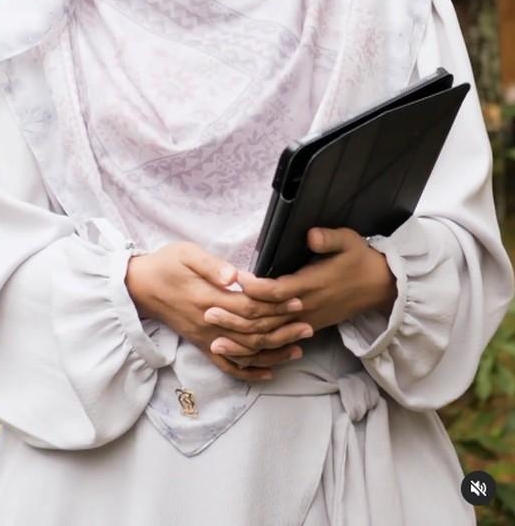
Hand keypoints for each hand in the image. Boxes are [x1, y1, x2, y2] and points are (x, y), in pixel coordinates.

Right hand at [125, 241, 312, 381]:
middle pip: (252, 333)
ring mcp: (207, 338)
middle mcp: (210, 324)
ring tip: (298, 349)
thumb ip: (211, 265)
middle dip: (282, 330)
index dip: (274, 306)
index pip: (249, 307)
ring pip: (245, 352)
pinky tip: (268, 373)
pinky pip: (227, 365)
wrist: (141, 287)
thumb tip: (233, 275)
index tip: (296, 301)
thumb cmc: (166, 265)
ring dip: (273, 352)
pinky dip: (248, 371)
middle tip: (308, 326)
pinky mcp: (203, 344)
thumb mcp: (186, 254)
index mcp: (209, 299)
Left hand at [210, 228, 396, 361]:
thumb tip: (311, 235)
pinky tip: (239, 351)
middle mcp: (305, 308)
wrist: (378, 287)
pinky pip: (277, 342)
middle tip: (208, 310)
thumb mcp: (348, 241)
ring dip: (241, 338)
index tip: (235, 279)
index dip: (255, 287)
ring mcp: (305, 321)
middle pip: (266, 318)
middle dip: (236, 316)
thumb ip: (328, 238)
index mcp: (311, 285)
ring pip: (269, 336)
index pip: (278, 291)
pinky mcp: (305, 328)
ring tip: (214, 338)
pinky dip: (257, 348)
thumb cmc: (359, 259)